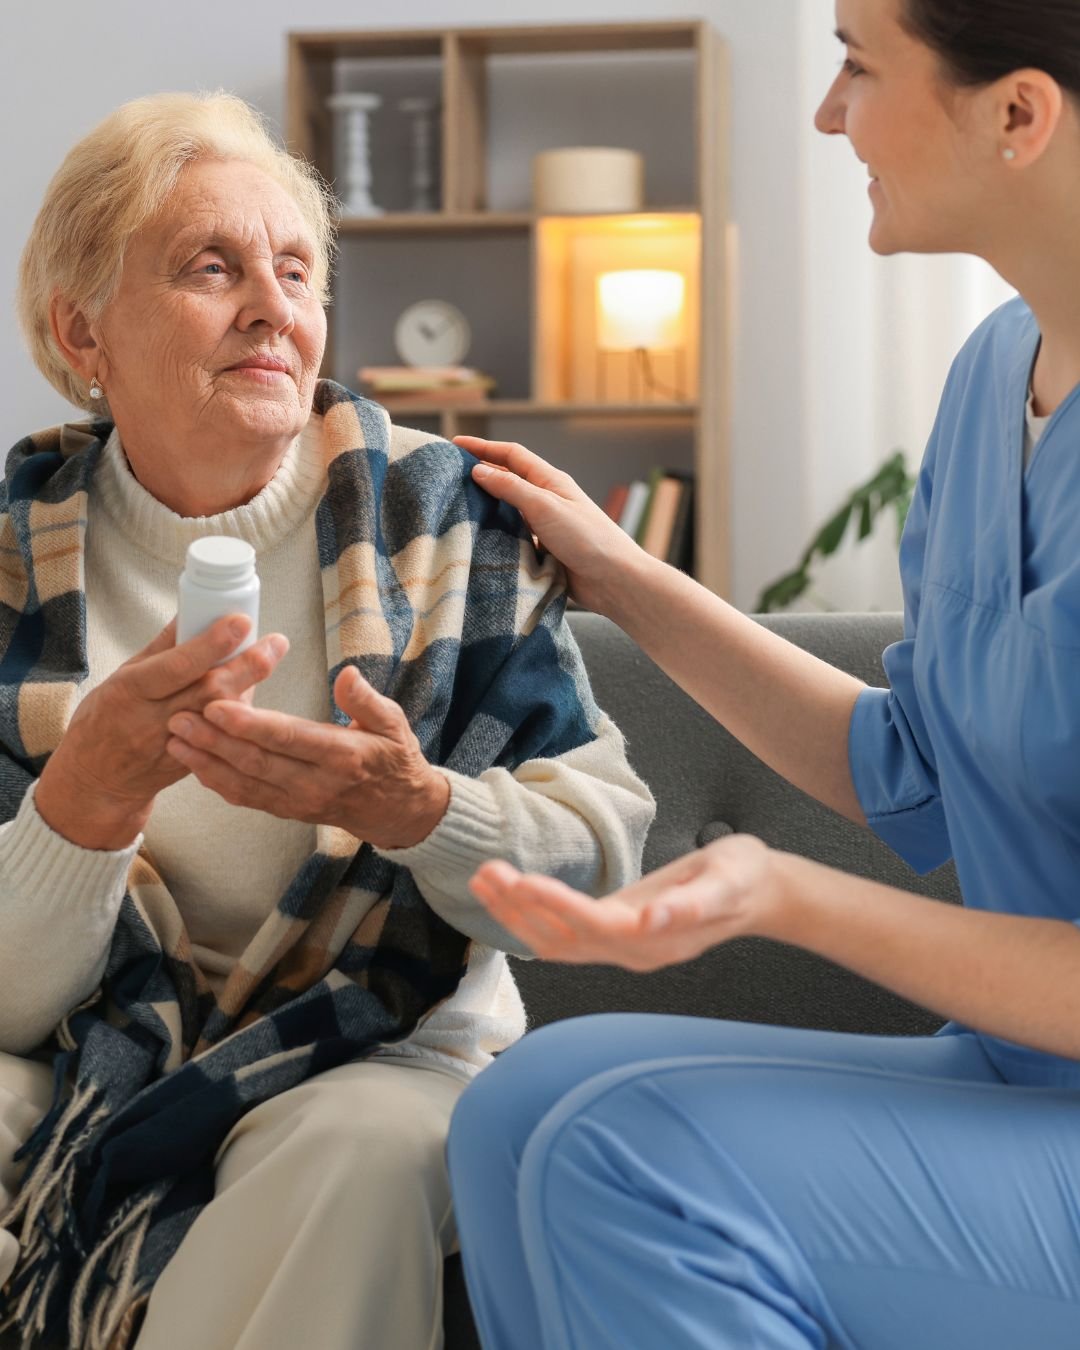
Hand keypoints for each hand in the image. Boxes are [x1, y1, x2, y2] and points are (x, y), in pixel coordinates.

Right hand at [35, 616, 287, 849]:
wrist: (96, 779)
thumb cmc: (106, 719)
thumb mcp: (121, 677)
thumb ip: (161, 648)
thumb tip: (191, 610)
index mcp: (132, 691)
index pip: (177, 666)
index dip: (211, 644)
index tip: (240, 622)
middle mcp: (154, 720)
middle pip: (209, 692)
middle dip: (247, 666)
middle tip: (275, 643)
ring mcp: (175, 746)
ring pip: (223, 717)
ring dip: (250, 686)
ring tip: (270, 655)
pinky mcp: (191, 765)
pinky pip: (223, 738)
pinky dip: (241, 713)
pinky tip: (252, 691)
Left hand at [165, 664, 449, 848]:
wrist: (397, 810)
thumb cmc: (393, 758)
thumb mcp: (394, 723)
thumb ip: (366, 699)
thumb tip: (347, 675)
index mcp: (342, 756)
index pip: (289, 738)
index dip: (251, 725)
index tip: (219, 705)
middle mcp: (316, 784)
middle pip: (257, 762)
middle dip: (214, 740)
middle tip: (179, 716)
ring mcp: (299, 802)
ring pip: (245, 783)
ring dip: (206, 762)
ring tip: (174, 738)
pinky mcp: (287, 810)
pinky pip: (247, 798)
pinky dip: (217, 782)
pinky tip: (194, 762)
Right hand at [453, 435, 647, 616]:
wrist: (614, 581)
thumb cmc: (587, 539)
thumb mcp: (545, 507)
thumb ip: (511, 488)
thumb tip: (477, 470)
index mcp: (551, 482)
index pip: (512, 456)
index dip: (483, 448)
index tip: (455, 444)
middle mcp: (547, 501)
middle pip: (508, 481)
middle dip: (480, 475)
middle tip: (449, 476)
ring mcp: (545, 526)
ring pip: (508, 511)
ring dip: (486, 508)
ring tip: (455, 507)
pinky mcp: (543, 551)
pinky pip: (513, 538)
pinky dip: (496, 536)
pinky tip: (478, 541)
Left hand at [468, 835, 785, 970]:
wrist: (760, 893)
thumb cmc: (743, 879)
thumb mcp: (726, 883)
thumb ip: (690, 905)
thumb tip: (651, 920)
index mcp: (655, 938)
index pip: (591, 925)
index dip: (553, 906)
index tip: (520, 880)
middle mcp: (632, 951)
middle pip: (563, 939)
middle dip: (520, 910)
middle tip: (486, 874)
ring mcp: (623, 947)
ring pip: (556, 941)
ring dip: (516, 915)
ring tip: (484, 879)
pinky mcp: (617, 934)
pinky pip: (564, 935)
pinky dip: (531, 917)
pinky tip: (509, 896)